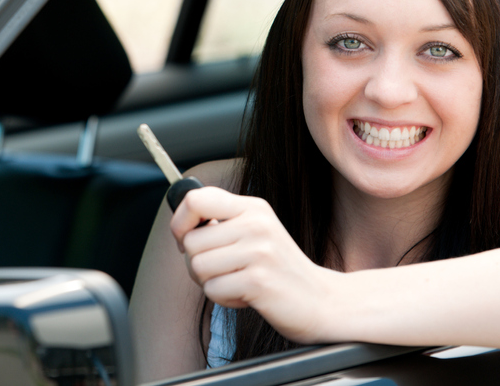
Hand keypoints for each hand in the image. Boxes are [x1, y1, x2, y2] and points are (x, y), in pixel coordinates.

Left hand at [169, 186, 342, 343]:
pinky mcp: (258, 281)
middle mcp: (256, 224)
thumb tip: (180, 223)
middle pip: (190, 241)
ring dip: (210, 282)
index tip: (184, 238)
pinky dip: (224, 299)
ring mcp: (258, 252)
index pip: (196, 199)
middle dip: (196, 263)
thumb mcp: (256, 231)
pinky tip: (245, 295)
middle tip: (221, 270)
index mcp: (253, 208)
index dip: (179, 221)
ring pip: (198, 267)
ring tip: (236, 281)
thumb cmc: (278, 268)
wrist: (319, 300)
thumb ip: (223, 222)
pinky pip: (213, 290)